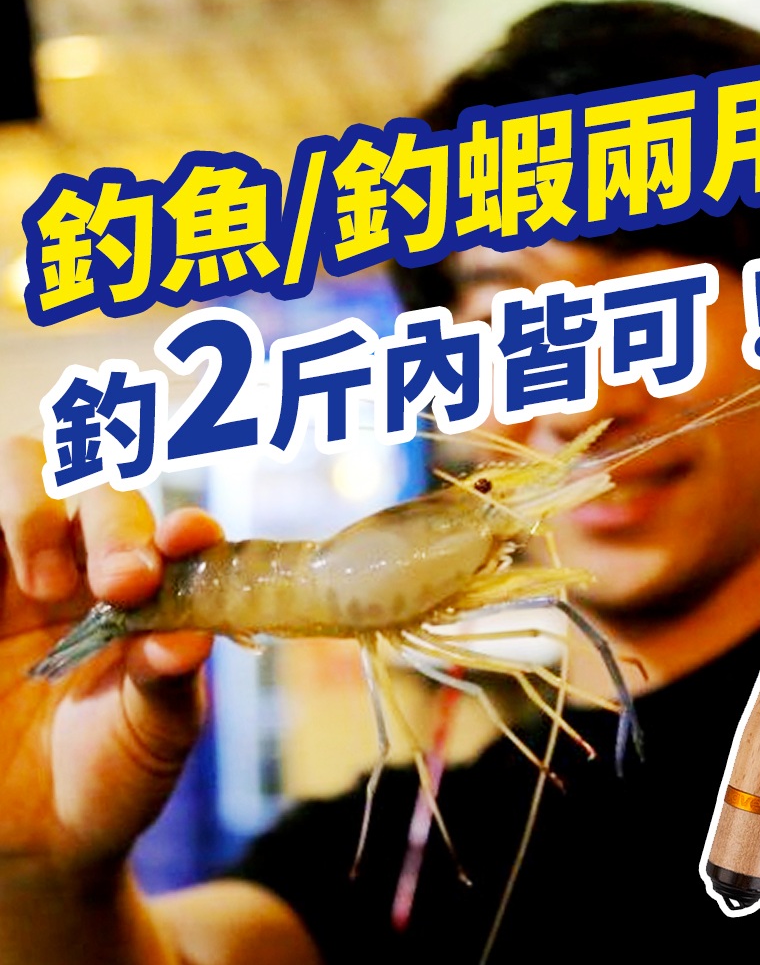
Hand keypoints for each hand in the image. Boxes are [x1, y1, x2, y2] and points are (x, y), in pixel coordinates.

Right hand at [0, 437, 220, 884]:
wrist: (29, 838)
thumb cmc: (109, 775)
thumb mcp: (152, 736)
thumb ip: (169, 683)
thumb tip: (189, 639)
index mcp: (150, 594)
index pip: (174, 534)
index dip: (184, 526)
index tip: (188, 540)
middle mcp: (84, 565)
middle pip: (97, 490)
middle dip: (114, 522)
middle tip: (123, 582)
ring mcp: (12, 571)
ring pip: (19, 472)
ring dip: (34, 508)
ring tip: (43, 583)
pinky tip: (7, 583)